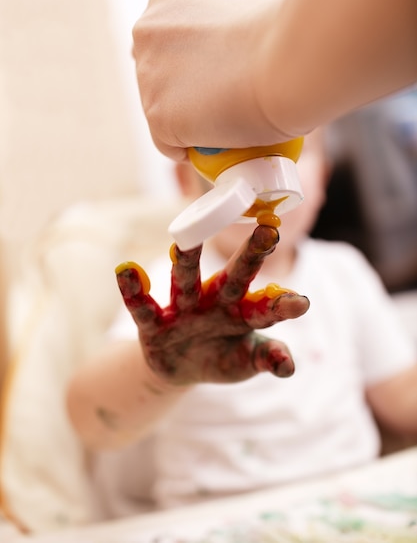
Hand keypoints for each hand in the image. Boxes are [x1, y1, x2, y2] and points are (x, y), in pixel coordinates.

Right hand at [116, 225, 308, 386]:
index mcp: (243, 312)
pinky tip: (125, 270)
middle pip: (234, 277)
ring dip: (186, 261)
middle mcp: (216, 302)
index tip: (301, 303)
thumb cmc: (222, 357)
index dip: (282, 304)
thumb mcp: (246, 362)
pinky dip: (133, 290)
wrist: (181, 369)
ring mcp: (185, 309)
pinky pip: (143, 307)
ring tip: (183, 243)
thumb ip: (266, 358)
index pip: (266, 306)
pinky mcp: (154, 324)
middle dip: (251, 257)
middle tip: (268, 232)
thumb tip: (288, 365)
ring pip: (185, 281)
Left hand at [133, 0, 291, 161]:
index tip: (210, 82)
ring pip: (163, 116)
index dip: (188, 68)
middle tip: (221, 109)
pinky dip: (193, 151)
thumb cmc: (291, 33)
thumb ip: (226, 28)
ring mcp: (148, 78)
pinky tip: (220, 143)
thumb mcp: (248, 9)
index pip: (164, 44)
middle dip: (185, 97)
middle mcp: (145, 35)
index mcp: (166, 1)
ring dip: (191, 125)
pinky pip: (171, 146)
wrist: (294, 61)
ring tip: (231, 123)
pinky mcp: (158, 118)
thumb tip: (238, 51)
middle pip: (157, 80)